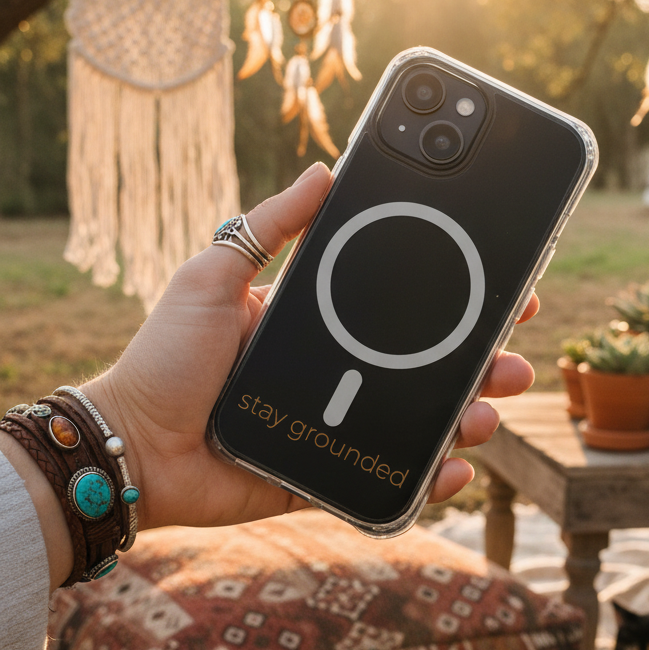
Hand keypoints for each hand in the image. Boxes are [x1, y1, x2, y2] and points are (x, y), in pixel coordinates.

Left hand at [85, 163, 535, 532]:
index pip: (402, 310)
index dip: (455, 301)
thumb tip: (324, 169)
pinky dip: (432, 480)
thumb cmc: (166, 356)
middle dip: (483, 361)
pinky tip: (457, 468)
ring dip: (469, 417)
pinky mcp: (331, 476)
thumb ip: (268, 226)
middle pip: (429, 369)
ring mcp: (341, 428)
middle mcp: (341, 376)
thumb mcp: (214, 275)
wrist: (134, 445)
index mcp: (321, 327)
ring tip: (489, 409)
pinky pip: (393, 480)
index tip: (503, 289)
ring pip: (423, 424)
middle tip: (513, 354)